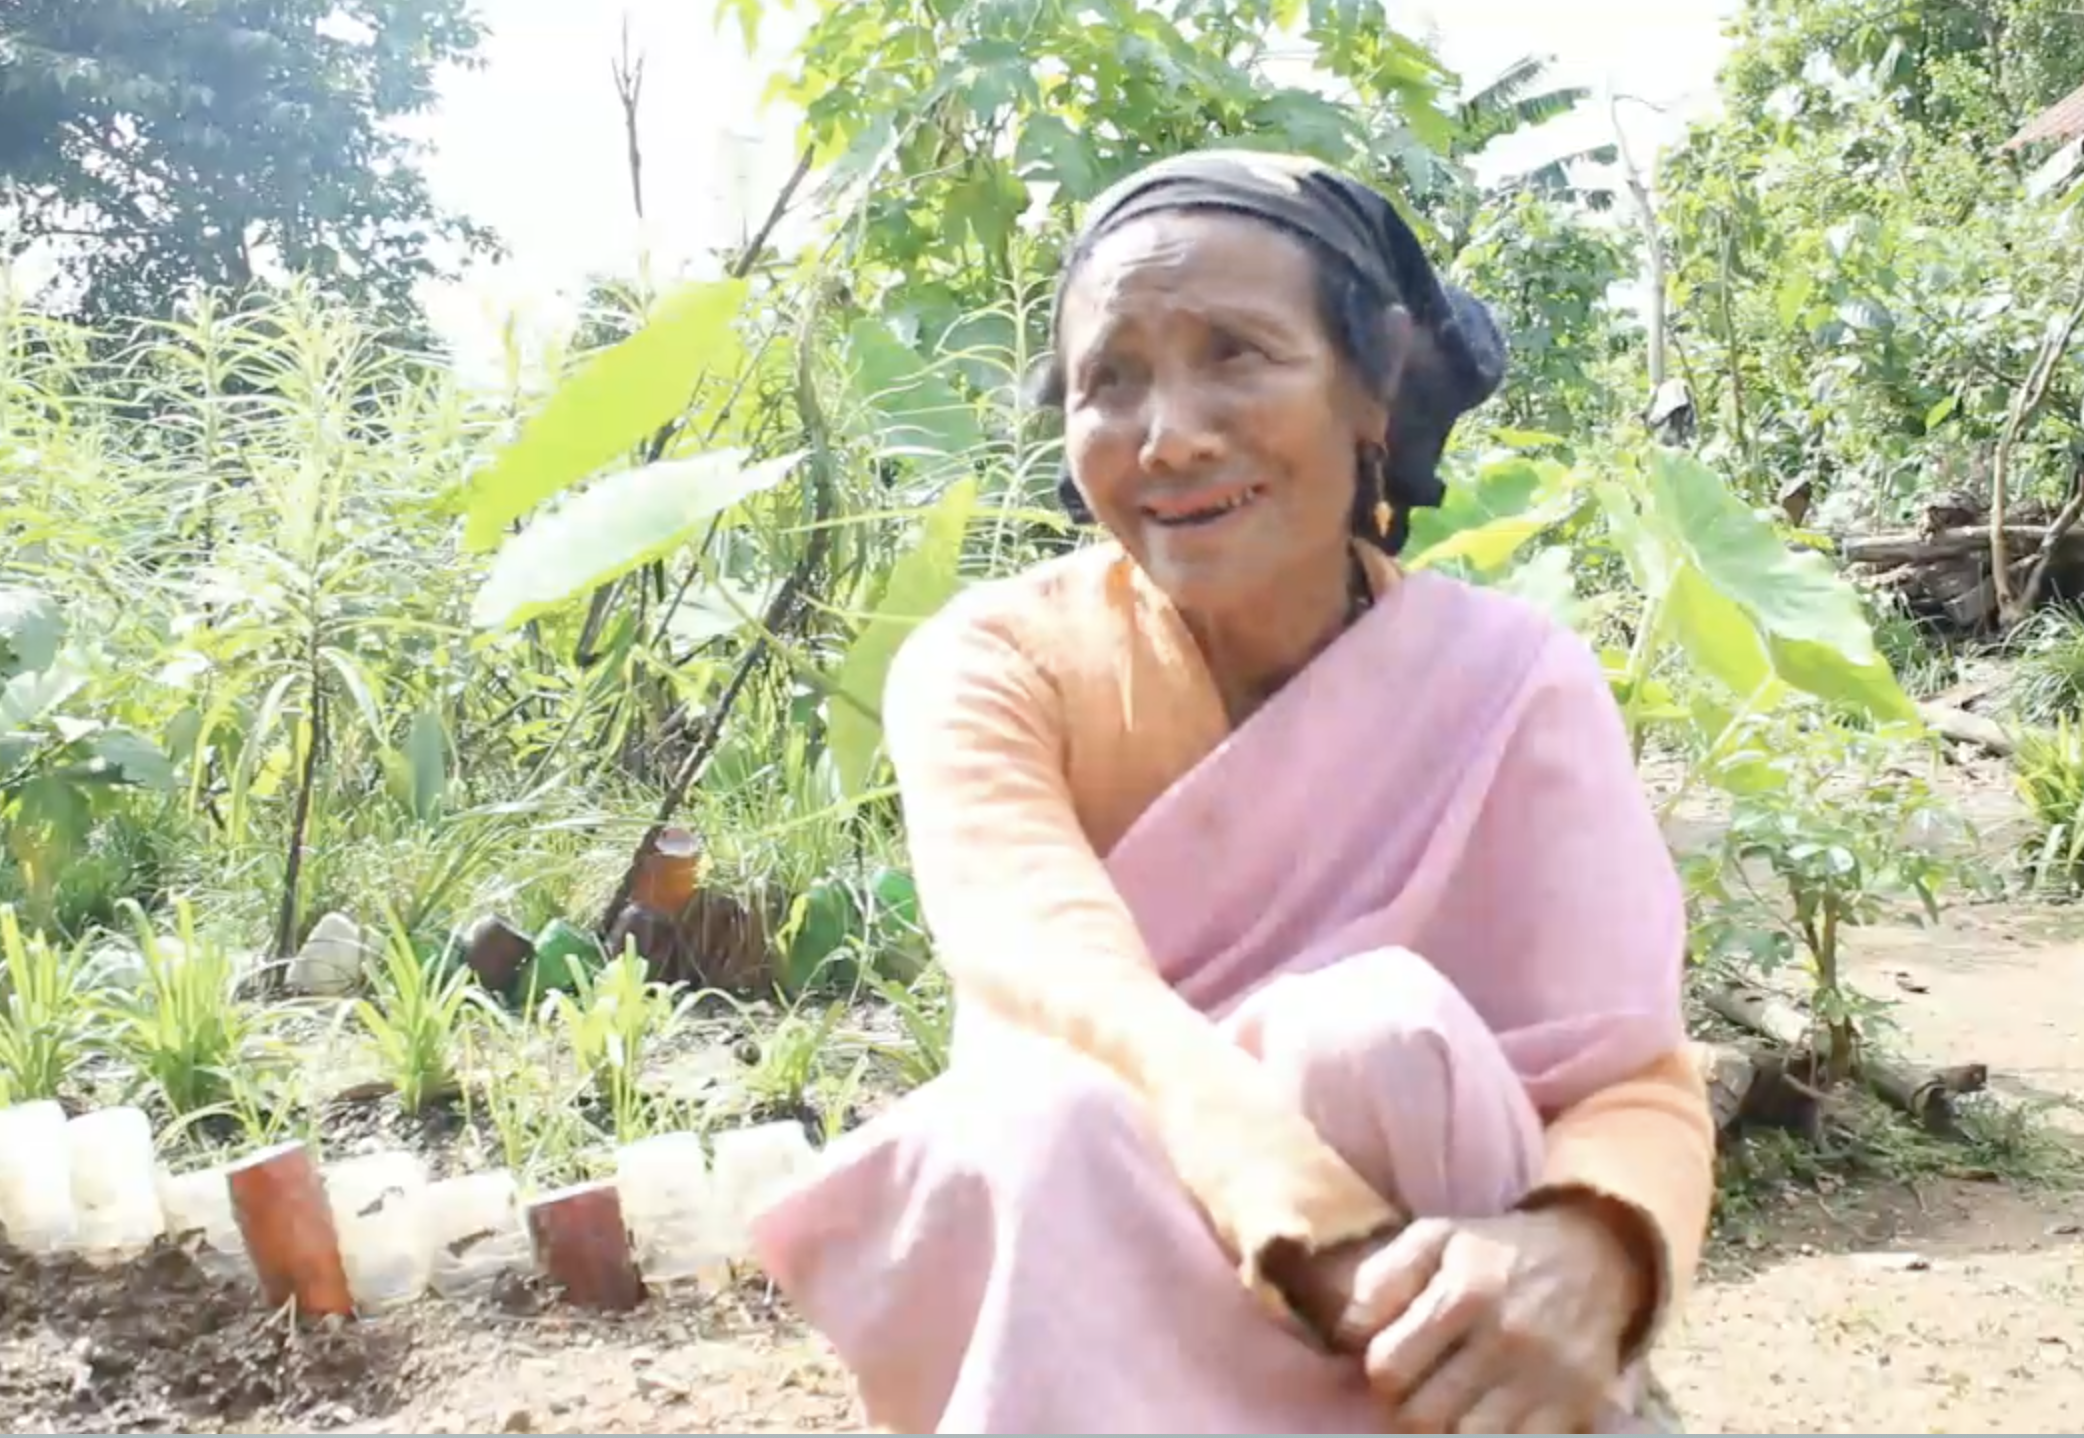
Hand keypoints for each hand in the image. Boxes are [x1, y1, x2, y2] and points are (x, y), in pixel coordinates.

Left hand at [1351, 1206, 1644, 1433]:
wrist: (1595, 1259)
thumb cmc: (1498, 1252)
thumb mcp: (1436, 1238)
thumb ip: (1382, 1279)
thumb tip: (1346, 1334)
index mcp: (1466, 1292)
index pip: (1389, 1368)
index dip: (1380, 1374)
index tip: (1391, 1365)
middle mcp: (1507, 1339)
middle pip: (1423, 1416)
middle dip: (1407, 1409)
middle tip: (1417, 1391)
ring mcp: (1545, 1380)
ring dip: (1447, 1430)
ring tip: (1449, 1406)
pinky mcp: (1576, 1408)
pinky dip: (1492, 1437)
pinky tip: (1484, 1416)